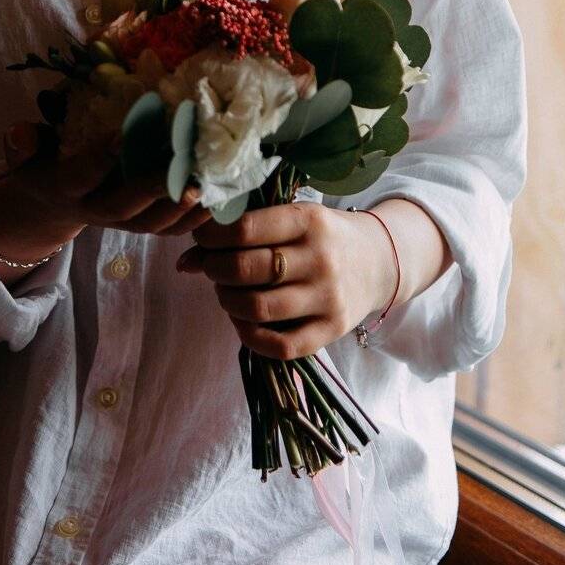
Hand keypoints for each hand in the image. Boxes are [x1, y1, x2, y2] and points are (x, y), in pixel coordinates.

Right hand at [0, 123, 212, 268]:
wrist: (53, 203)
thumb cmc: (46, 163)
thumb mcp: (26, 153)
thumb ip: (22, 143)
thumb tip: (19, 133)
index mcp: (66, 187)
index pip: (80, 176)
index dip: (98, 160)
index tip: (120, 135)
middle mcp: (95, 210)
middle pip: (122, 208)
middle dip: (150, 190)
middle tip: (178, 168)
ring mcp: (122, 223)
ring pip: (152, 224)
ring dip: (180, 207)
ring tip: (204, 183)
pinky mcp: (143, 226)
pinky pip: (172, 230)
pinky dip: (197, 218)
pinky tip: (219, 197)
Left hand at [176, 201, 396, 358]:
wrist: (380, 260)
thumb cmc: (323, 235)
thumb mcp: (293, 219)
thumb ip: (243, 233)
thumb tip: (183, 261)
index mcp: (309, 220)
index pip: (245, 229)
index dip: (211, 236)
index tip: (201, 239)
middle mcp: (320, 258)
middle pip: (246, 269)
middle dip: (214, 269)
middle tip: (210, 266)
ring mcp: (328, 297)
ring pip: (258, 308)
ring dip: (228, 300)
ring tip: (226, 291)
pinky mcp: (332, 330)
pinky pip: (281, 345)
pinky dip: (250, 336)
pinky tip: (242, 320)